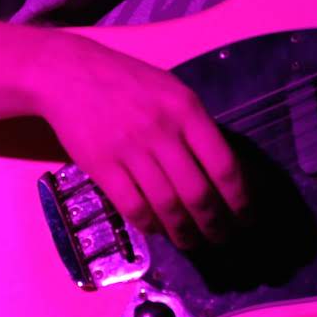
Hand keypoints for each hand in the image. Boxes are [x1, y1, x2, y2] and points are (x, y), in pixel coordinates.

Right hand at [35, 33, 252, 249]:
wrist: (69, 74)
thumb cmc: (127, 82)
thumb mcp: (171, 91)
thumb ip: (195, 127)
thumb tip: (221, 173)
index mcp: (186, 109)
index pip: (224, 165)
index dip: (239, 199)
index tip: (246, 218)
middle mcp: (162, 130)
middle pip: (197, 193)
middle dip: (215, 224)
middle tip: (222, 239)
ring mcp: (130, 149)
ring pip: (166, 205)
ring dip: (183, 232)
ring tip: (191, 242)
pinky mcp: (101, 166)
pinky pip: (132, 207)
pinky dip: (149, 225)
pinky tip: (158, 230)